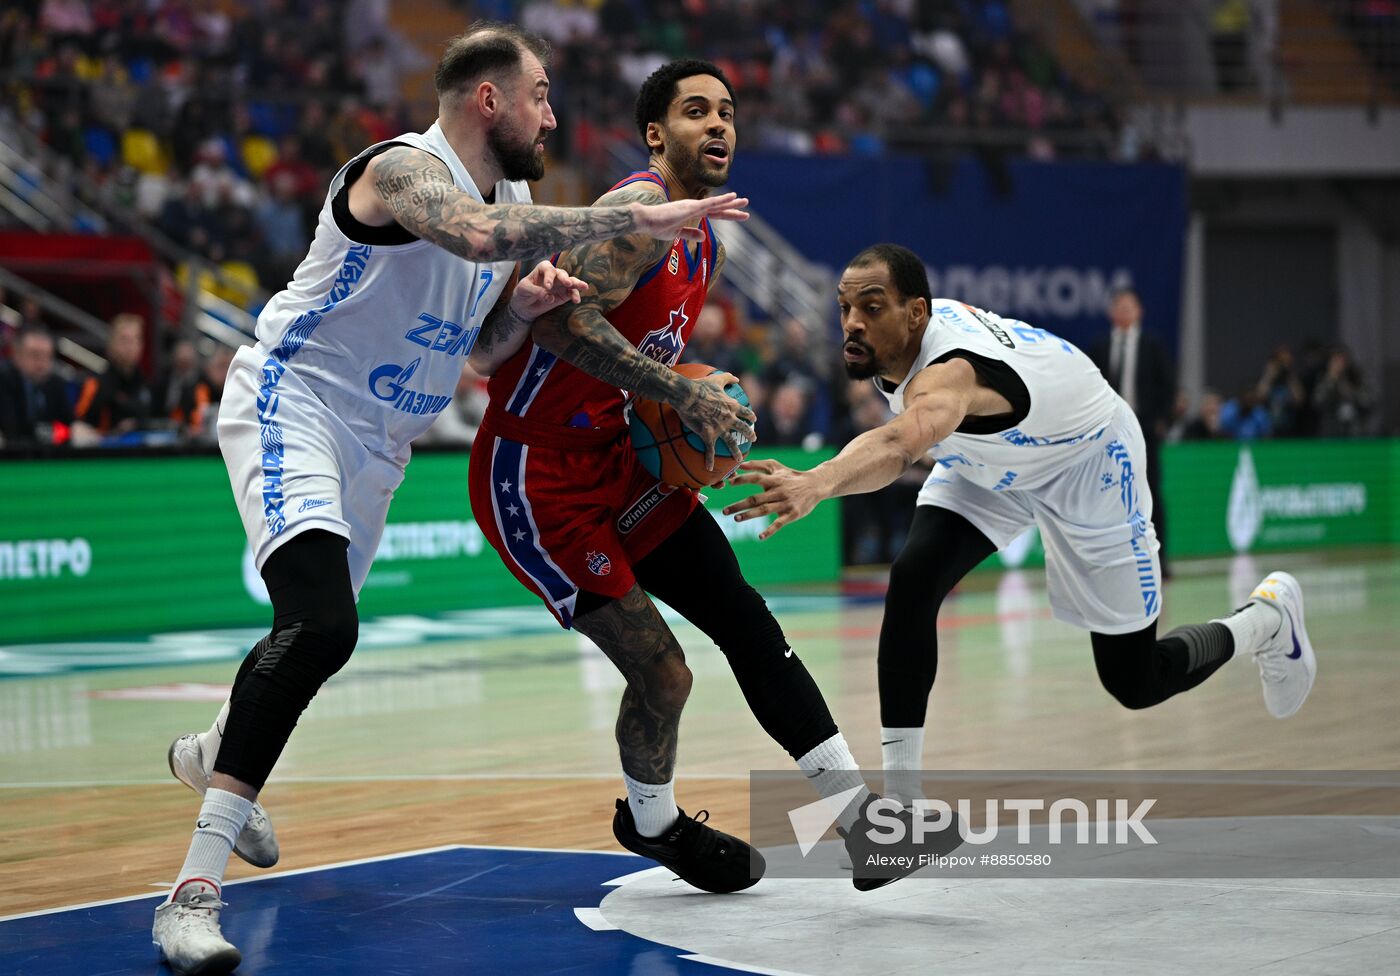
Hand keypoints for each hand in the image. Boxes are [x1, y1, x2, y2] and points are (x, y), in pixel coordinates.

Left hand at [509, 259, 587, 320]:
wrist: (524, 306)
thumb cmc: (523, 293)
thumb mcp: (524, 290)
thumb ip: (535, 291)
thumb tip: (549, 297)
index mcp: (542, 270)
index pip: (548, 269)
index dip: (549, 276)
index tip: (548, 287)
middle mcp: (553, 275)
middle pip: (561, 273)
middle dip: (565, 278)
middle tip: (568, 283)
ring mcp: (560, 284)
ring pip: (571, 281)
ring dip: (577, 284)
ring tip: (584, 287)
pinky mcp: (564, 294)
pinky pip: (572, 293)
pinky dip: (575, 295)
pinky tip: (577, 300)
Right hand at [632, 192, 748, 241]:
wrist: (645, 220)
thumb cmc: (657, 226)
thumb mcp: (676, 233)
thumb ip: (690, 234)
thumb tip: (703, 236)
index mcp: (692, 213)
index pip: (714, 214)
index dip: (727, 214)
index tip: (739, 215)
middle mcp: (694, 206)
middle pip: (718, 208)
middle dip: (733, 208)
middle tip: (747, 206)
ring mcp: (693, 206)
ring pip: (717, 204)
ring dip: (731, 202)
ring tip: (745, 201)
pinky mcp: (690, 207)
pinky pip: (710, 203)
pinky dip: (722, 200)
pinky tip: (732, 197)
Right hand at [675, 371, 756, 471]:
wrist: (687, 396)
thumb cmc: (701, 386)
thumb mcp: (717, 379)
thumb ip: (728, 378)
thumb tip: (737, 378)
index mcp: (732, 406)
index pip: (746, 413)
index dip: (750, 417)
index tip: (754, 420)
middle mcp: (729, 419)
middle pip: (743, 429)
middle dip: (750, 434)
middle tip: (754, 439)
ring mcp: (720, 428)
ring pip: (731, 443)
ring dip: (736, 452)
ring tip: (739, 459)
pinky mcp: (708, 435)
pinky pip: (710, 451)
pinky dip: (710, 460)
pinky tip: (710, 468)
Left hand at [722, 458, 824, 539]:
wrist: (815, 485)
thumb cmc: (791, 476)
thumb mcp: (776, 467)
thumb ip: (758, 465)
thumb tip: (740, 465)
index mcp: (774, 480)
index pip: (756, 478)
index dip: (743, 480)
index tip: (729, 483)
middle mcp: (779, 491)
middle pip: (756, 498)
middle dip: (739, 505)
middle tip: (725, 511)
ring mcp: (785, 504)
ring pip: (765, 510)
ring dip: (749, 515)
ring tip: (736, 519)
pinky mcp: (792, 514)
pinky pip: (779, 524)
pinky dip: (770, 531)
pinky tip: (760, 537)